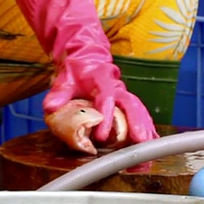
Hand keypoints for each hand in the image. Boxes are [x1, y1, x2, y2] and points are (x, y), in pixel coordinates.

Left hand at [12, 0, 158, 145]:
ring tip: (149, 144)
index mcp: (102, 80)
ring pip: (139, 110)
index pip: (106, 98)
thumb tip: (51, 108)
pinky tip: (152, 140)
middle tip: (140, 140)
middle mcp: (117, 87)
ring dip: (145, 127)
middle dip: (137, 122)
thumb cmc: (76, 70)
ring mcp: (124, 95)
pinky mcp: (127, 102)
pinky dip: (147, 127)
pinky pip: (140, 114)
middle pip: (131, 104)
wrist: (87, 58)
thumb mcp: (65, 78)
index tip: (102, 136)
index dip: (106, 117)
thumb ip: (59, 92)